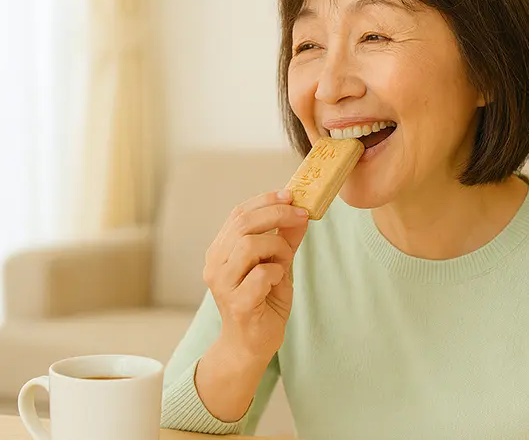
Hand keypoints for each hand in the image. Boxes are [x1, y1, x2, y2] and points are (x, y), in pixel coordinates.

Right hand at [203, 189, 308, 361]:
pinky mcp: (238, 303)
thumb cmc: (263, 302)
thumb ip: (286, 240)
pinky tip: (277, 282)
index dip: (265, 200)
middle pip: (243, 224)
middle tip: (302, 215)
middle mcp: (215, 265)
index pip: (238, 214)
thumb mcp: (278, 264)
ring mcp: (223, 284)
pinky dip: (277, 272)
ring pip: (249, 245)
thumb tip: (301, 213)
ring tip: (285, 260)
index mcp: (221, 251)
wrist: (251, 345)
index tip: (291, 195)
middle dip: (277, 214)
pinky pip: (262, 274)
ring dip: (277, 246)